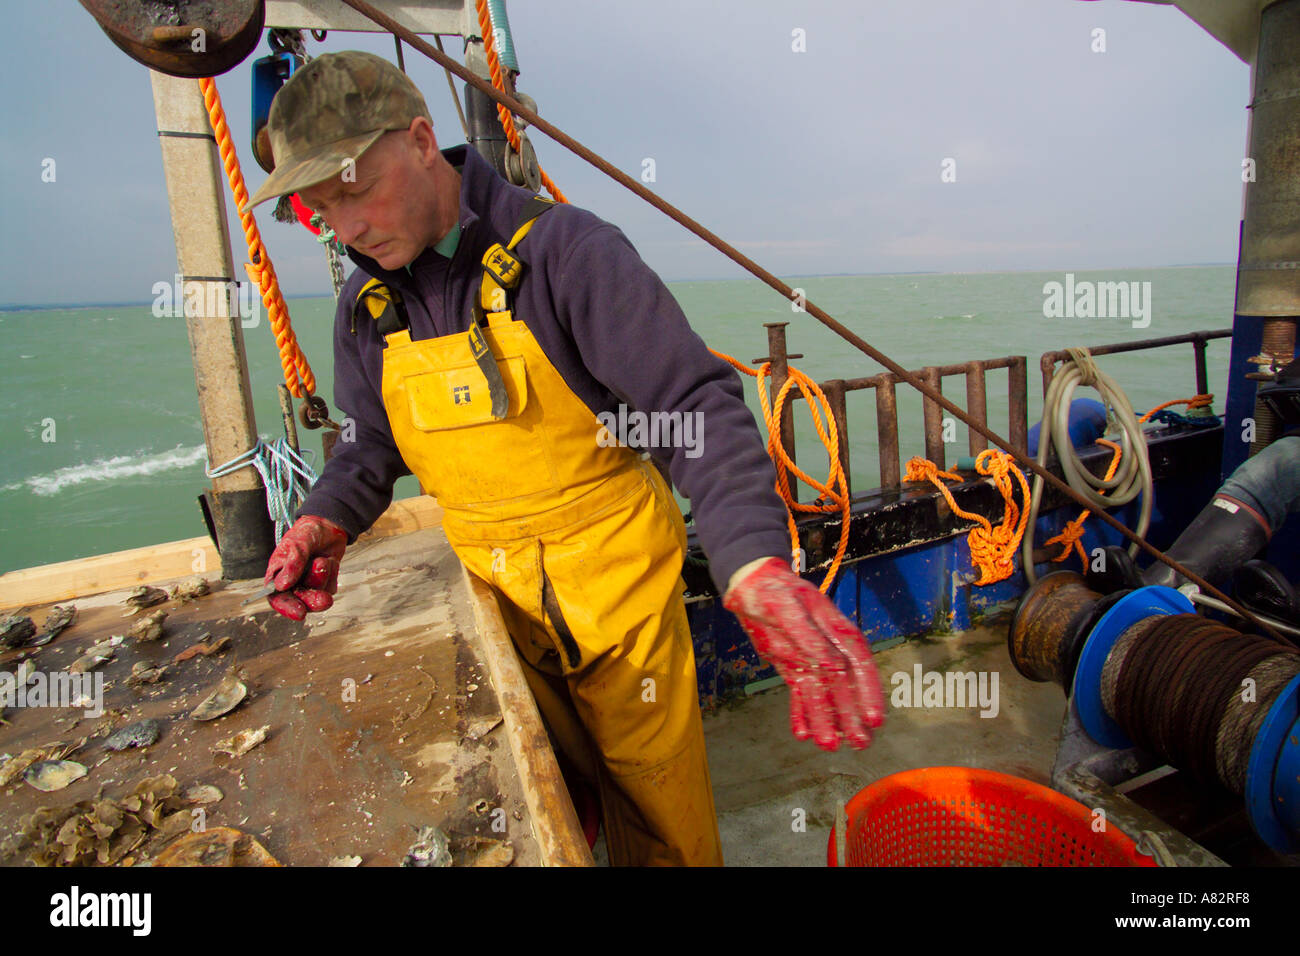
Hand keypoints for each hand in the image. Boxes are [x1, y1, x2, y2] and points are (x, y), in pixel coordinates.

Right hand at [264, 515, 347, 620]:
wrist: (329, 526)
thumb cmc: (306, 532)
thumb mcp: (297, 543)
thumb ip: (292, 563)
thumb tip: (281, 586)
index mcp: (277, 574)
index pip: (276, 597)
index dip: (286, 607)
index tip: (300, 613)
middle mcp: (291, 583)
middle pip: (299, 602)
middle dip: (312, 601)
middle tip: (324, 600)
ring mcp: (308, 585)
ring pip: (317, 596)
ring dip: (322, 579)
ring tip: (323, 559)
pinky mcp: (324, 584)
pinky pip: (330, 588)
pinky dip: (332, 575)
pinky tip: (329, 560)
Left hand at [724, 557, 884, 750]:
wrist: (749, 585)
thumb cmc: (772, 590)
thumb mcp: (786, 606)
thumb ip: (808, 635)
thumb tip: (834, 665)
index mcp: (834, 629)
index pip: (858, 664)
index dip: (868, 691)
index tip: (874, 719)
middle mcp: (828, 648)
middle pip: (844, 686)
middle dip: (852, 716)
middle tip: (861, 744)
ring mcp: (810, 660)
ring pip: (822, 695)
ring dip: (827, 720)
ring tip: (830, 746)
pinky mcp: (793, 667)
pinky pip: (800, 694)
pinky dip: (801, 714)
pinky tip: (803, 734)